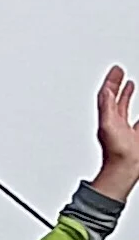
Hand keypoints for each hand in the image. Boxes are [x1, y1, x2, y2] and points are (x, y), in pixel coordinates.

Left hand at [91, 67, 138, 203]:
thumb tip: (105, 91)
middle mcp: (116, 122)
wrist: (125, 170)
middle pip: (115, 98)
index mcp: (108, 118)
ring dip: (127, 95)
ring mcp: (126, 129)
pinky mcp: (136, 136)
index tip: (115, 69)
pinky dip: (138, 113)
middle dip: (117, 85)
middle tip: (119, 73)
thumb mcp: (109, 125)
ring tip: (130, 84)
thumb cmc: (116, 153)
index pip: (106, 95)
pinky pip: (138, 121)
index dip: (111, 81)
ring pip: (126, 107)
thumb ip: (106, 107)